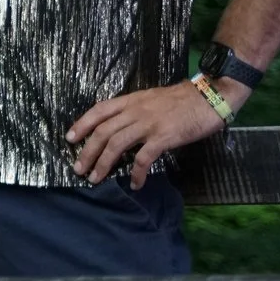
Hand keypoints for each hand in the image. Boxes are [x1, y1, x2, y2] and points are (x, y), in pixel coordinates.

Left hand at [67, 81, 234, 189]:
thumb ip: (135, 110)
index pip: (99, 111)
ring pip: (116, 144)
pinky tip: (134, 183)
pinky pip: (144, 158)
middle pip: (103, 131)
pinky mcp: (164, 137)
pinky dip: (136, 172)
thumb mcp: (151, 98)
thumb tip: (120, 126)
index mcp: (131, 100)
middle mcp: (136, 111)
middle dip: (87, 151)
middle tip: (78, 168)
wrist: (210, 97)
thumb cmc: (183, 100)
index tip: (69, 138)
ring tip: (95, 179)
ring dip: (103, 164)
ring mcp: (149, 124)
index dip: (82, 124)